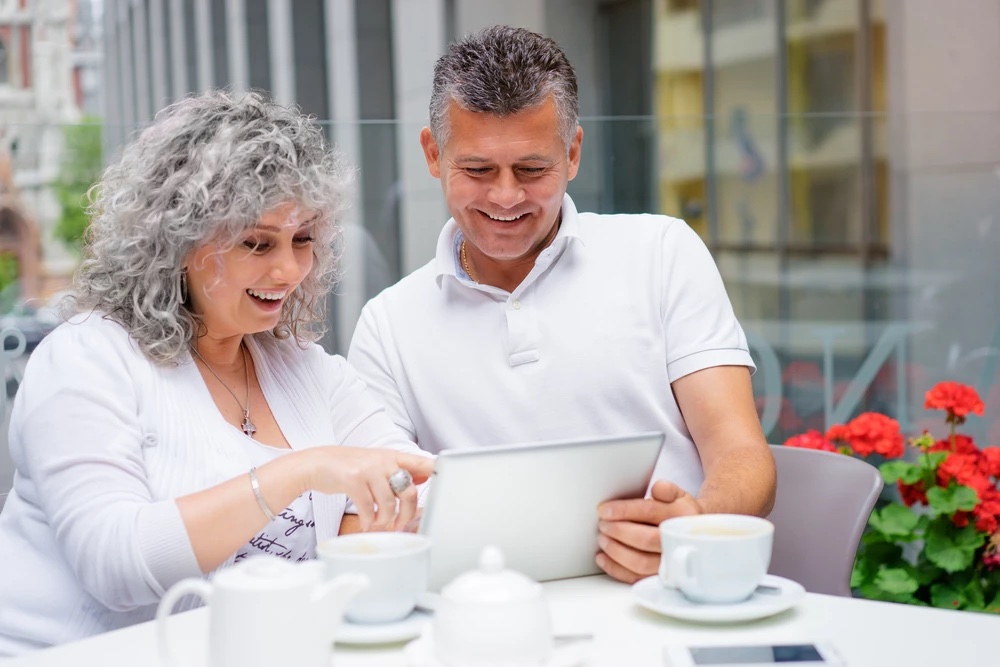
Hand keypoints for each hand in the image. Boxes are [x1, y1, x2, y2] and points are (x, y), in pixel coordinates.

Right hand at [301, 447, 433, 532]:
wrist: (316, 463)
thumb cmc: (348, 465)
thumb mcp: (376, 462)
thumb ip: (399, 469)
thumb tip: (425, 477)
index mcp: (392, 456)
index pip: (421, 461)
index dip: (436, 470)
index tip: (447, 478)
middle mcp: (383, 460)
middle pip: (409, 491)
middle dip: (407, 514)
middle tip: (400, 525)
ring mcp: (369, 469)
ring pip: (389, 503)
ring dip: (385, 520)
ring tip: (378, 524)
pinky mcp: (353, 480)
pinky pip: (369, 507)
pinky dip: (369, 521)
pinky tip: (366, 523)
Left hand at [595, 481, 703, 582]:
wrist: (698, 537)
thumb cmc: (681, 515)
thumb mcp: (679, 497)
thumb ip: (667, 490)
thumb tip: (658, 489)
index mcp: (682, 517)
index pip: (650, 512)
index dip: (624, 510)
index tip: (604, 510)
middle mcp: (678, 542)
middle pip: (644, 539)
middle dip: (617, 531)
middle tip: (602, 524)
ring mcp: (671, 563)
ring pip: (640, 562)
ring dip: (615, 550)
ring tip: (602, 538)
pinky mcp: (661, 578)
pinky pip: (636, 578)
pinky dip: (615, 569)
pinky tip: (603, 557)